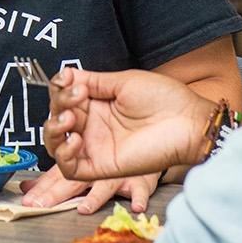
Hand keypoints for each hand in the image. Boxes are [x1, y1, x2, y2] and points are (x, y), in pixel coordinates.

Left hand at [20, 165, 160, 215]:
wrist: (143, 145)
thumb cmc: (108, 155)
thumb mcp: (79, 162)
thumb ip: (52, 178)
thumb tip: (24, 188)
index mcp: (77, 162)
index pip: (56, 177)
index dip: (41, 189)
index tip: (27, 203)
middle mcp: (94, 166)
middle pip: (72, 180)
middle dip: (56, 193)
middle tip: (41, 205)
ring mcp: (118, 173)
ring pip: (105, 185)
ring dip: (96, 196)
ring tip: (86, 208)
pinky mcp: (140, 178)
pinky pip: (141, 188)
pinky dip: (140, 197)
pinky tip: (136, 206)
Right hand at [42, 68, 217, 182]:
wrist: (187, 122)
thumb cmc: (164, 99)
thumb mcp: (123, 82)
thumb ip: (92, 81)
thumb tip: (65, 74)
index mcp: (97, 104)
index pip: (63, 97)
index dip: (59, 88)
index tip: (68, 78)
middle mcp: (92, 126)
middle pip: (55, 118)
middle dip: (59, 104)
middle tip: (78, 96)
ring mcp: (95, 147)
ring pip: (55, 145)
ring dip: (53, 129)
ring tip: (70, 119)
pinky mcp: (101, 167)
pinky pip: (70, 168)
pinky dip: (63, 155)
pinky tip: (75, 139)